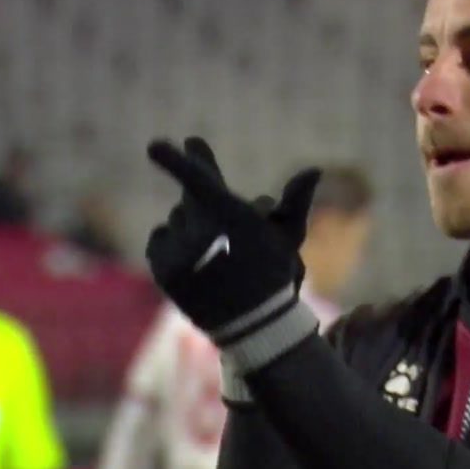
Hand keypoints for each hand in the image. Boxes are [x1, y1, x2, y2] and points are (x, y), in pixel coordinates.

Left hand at [145, 136, 320, 340]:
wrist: (251, 323)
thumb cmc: (274, 273)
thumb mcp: (287, 234)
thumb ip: (296, 198)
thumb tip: (315, 169)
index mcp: (231, 217)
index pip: (198, 180)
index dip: (177, 160)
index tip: (155, 145)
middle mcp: (202, 232)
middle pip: (191, 197)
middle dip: (201, 197)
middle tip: (218, 217)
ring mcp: (179, 252)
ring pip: (177, 218)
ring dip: (191, 223)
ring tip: (213, 246)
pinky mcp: (162, 268)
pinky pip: (159, 238)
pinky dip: (171, 242)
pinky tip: (193, 256)